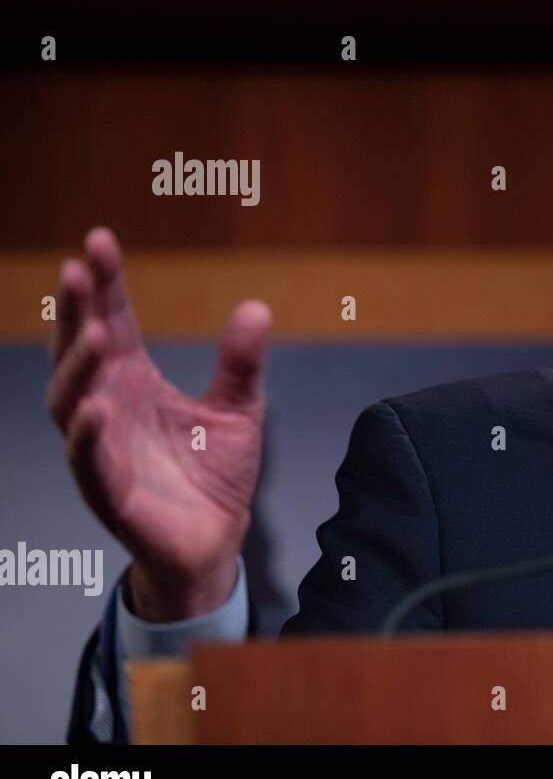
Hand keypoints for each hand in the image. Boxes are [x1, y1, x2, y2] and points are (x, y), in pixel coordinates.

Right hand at [47, 227, 271, 620]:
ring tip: (95, 333)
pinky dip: (87, 437)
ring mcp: (103, 448)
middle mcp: (108, 407)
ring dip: (78, 367)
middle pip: (80, 351)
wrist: (218, 538)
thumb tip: (256, 307)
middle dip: (76, 311)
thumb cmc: (215, 471)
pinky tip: (96, 409)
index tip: (99, 240)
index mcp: (134, 381)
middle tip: (79, 269)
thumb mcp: (240, 408)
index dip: (104, 284)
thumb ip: (241, 362)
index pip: (112, 321)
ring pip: (71, 401)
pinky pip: (88, 462)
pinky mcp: (109, 491)